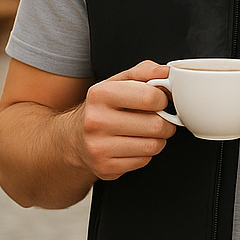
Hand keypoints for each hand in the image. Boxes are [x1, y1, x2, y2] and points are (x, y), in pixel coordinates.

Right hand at [75, 60, 176, 179]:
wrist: (73, 138)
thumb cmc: (102, 107)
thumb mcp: (118, 82)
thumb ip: (144, 72)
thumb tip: (166, 72)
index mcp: (100, 94)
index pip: (150, 97)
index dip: (163, 99)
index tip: (159, 101)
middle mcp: (96, 121)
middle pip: (156, 125)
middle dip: (165, 122)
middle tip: (157, 118)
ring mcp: (99, 147)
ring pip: (154, 145)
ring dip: (158, 139)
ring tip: (145, 132)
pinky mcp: (106, 167)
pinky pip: (145, 160)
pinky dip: (146, 153)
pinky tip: (134, 144)